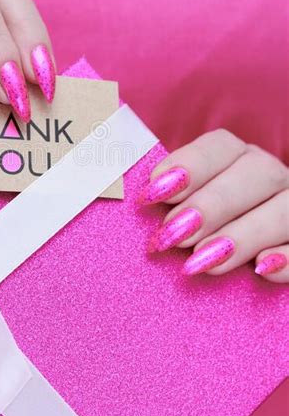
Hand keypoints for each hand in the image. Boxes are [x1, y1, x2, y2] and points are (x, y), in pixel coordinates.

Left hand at [138, 129, 288, 282]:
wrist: (247, 251)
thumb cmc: (202, 231)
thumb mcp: (186, 208)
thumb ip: (171, 200)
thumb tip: (141, 202)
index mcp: (238, 158)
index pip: (221, 145)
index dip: (189, 165)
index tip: (154, 192)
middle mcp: (271, 176)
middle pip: (256, 173)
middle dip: (212, 204)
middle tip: (174, 234)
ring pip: (285, 210)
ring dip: (242, 234)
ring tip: (202, 261)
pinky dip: (288, 259)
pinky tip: (261, 269)